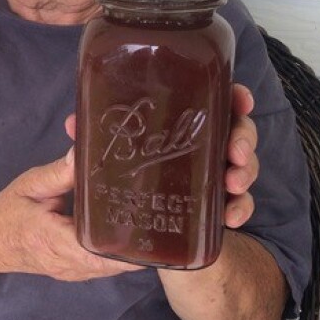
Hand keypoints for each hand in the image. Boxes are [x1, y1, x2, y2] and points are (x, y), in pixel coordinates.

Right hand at [0, 148, 139, 281]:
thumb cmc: (8, 212)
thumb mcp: (30, 185)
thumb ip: (58, 173)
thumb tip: (82, 154)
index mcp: (53, 239)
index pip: (99, 250)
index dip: (125, 240)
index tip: (144, 218)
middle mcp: (68, 263)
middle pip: (115, 261)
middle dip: (136, 240)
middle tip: (152, 211)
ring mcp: (74, 273)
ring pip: (114, 268)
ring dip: (129, 248)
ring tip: (145, 218)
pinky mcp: (77, 273)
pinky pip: (105, 267)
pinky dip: (117, 253)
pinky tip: (126, 231)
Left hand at [63, 83, 258, 229]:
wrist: (125, 222)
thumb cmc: (117, 170)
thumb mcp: (102, 152)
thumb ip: (93, 137)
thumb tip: (74, 124)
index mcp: (180, 120)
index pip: (217, 99)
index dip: (235, 97)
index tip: (240, 100)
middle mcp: (202, 144)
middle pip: (237, 131)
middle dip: (244, 137)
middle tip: (235, 152)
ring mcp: (212, 174)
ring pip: (243, 165)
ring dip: (245, 172)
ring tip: (233, 182)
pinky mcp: (213, 205)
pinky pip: (238, 204)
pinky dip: (239, 209)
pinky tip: (229, 218)